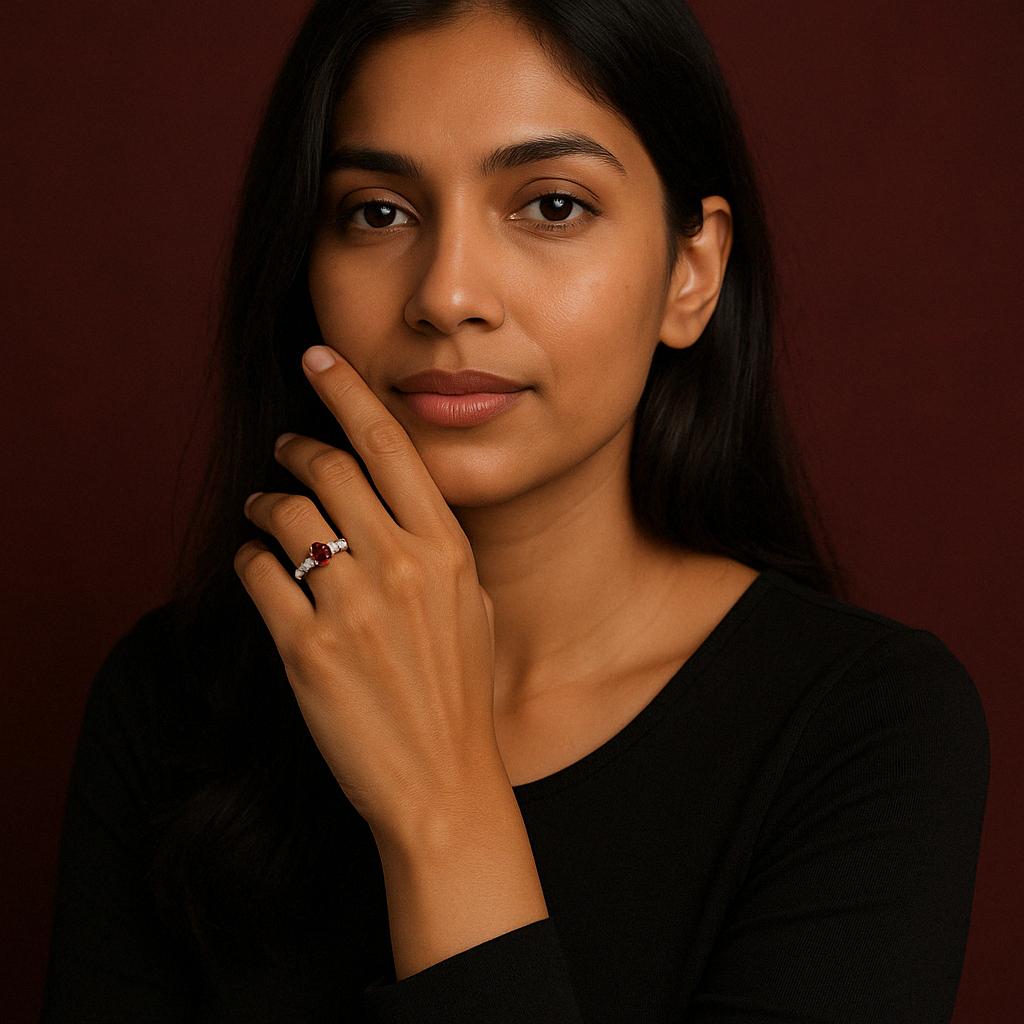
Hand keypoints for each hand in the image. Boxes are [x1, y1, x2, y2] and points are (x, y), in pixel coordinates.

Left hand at [234, 344, 501, 841]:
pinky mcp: (306, 650)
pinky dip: (249, 558)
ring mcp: (352, 607)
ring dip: (265, 500)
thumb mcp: (474, 609)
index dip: (348, 390)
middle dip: (297, 446)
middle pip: (329, 467)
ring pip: (285, 514)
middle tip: (285, 447)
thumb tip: (396, 508)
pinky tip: (257, 562)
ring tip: (262, 506)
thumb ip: (439, 552)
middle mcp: (401, 567)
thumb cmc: (459, 696)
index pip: (391, 445)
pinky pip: (258, 574)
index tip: (319, 358)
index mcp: (447, 550)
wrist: (442, 784)